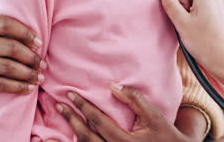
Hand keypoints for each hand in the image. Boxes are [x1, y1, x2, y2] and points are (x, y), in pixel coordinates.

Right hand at [0, 0, 46, 100]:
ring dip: (27, 73)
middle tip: (44, 64)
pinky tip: (30, 87)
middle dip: (31, 57)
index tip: (40, 43)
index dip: (25, 33)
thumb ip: (0, 6)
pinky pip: (0, 84)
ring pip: (6, 67)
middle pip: (8, 48)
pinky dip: (19, 86)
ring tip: (40, 76)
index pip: (5, 23)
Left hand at [56, 84, 191, 141]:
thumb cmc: (164, 134)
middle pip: (86, 136)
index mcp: (123, 141)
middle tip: (60, 105)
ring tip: (59, 122)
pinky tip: (62, 139)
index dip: (83, 106)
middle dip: (71, 119)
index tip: (71, 95)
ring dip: (71, 133)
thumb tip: (112, 86)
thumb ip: (134, 99)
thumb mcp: (153, 115)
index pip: (97, 120)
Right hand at [159, 0, 223, 68]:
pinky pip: (194, 3)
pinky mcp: (209, 12)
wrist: (223, 59)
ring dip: (180, 2)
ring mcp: (210, 3)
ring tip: (182, 20)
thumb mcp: (181, 22)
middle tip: (175, 8)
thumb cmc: (205, 43)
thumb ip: (170, 2)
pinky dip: (186, 9)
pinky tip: (185, 23)